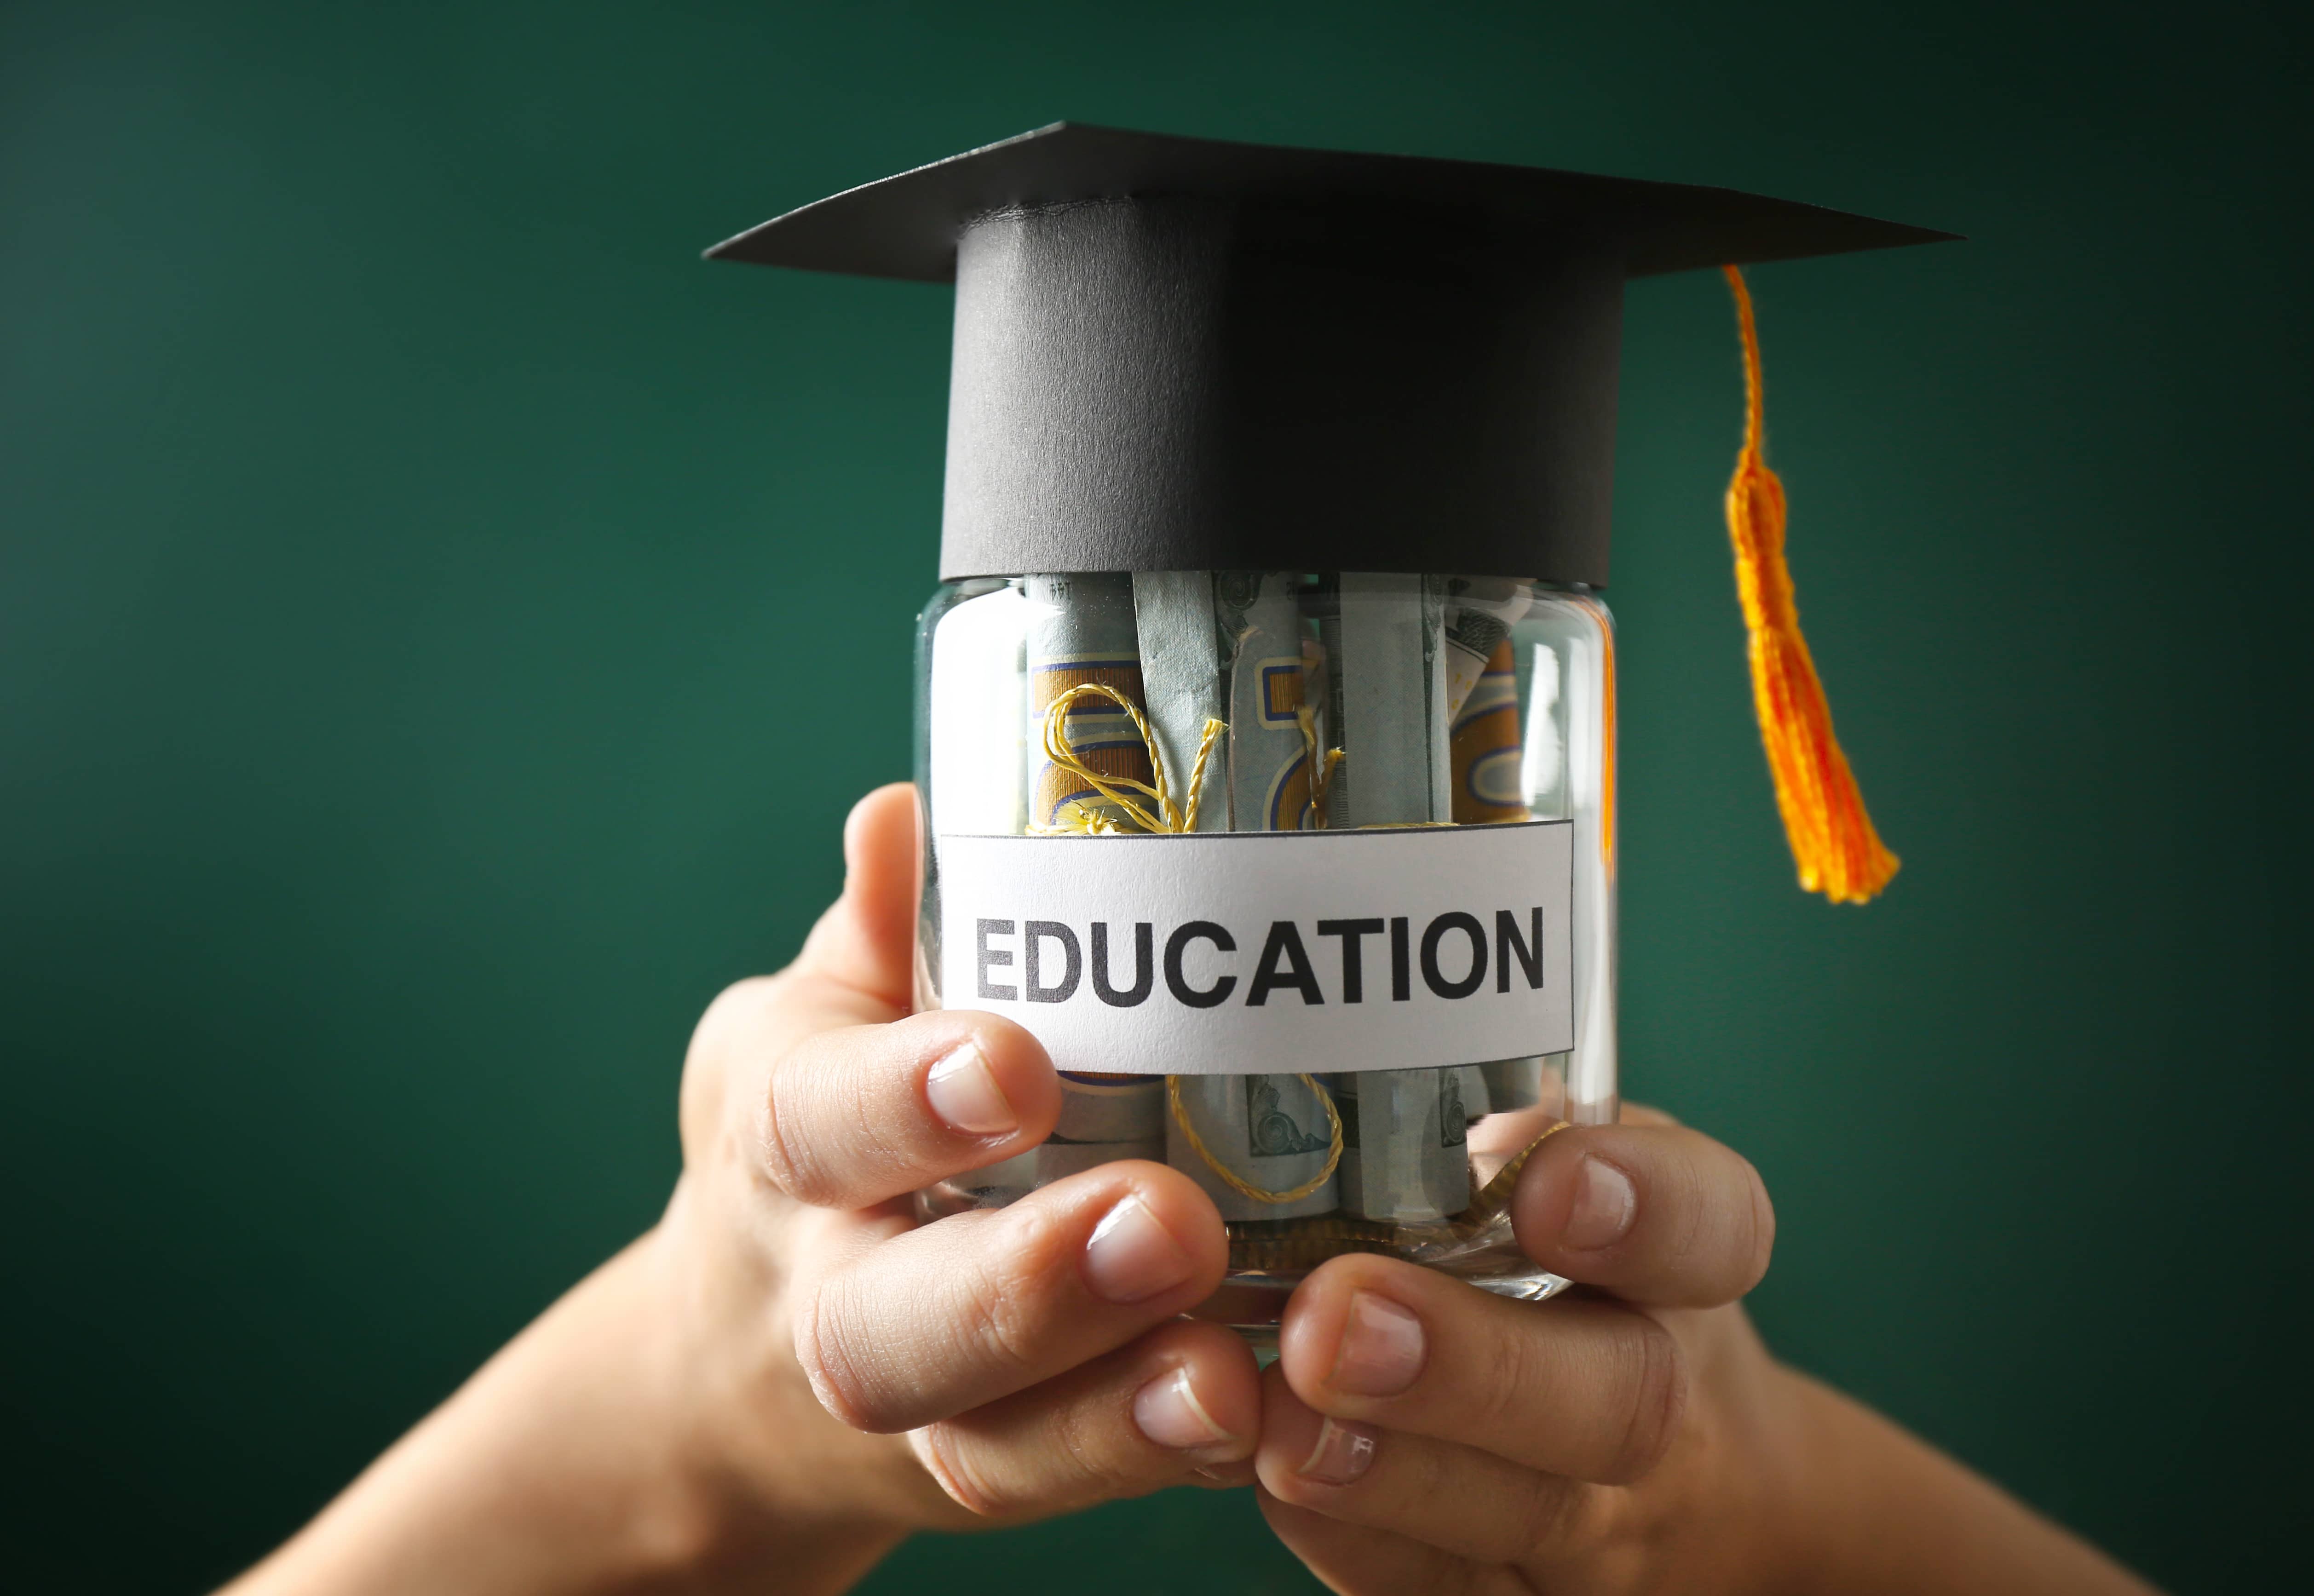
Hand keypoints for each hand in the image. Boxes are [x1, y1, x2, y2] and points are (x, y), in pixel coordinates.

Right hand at [667, 781, 1262, 1546]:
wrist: (739, 1346)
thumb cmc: (824, 1121)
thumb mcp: (823, 1011)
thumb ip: (880, 923)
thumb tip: (910, 807)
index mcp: (778, 1136)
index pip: (819, 1119)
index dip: (909, 1098)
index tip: (1017, 1067)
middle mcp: (825, 1287)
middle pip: (891, 1323)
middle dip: (1028, 1285)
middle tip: (1170, 1226)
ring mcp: (910, 1404)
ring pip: (982, 1439)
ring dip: (1111, 1411)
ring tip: (1229, 1374)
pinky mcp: (982, 1469)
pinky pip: (1060, 1485)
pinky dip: (1153, 1460)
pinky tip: (1259, 1422)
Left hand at [1251, 1113, 2159, 1594]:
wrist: (1688, 1493)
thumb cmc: (1580, 1287)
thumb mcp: (1581, 1184)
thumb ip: (1511, 1131)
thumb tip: (1401, 1080)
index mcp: (1682, 1270)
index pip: (1710, 1229)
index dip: (1642, 1207)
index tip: (1552, 1183)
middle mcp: (1655, 1400)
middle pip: (1613, 1398)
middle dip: (1473, 1361)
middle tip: (1341, 1313)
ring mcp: (1593, 1523)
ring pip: (1519, 1513)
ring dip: (1390, 1468)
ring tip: (1279, 1417)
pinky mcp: (1514, 1593)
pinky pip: (1439, 1588)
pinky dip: (1346, 1533)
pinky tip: (1259, 1471)